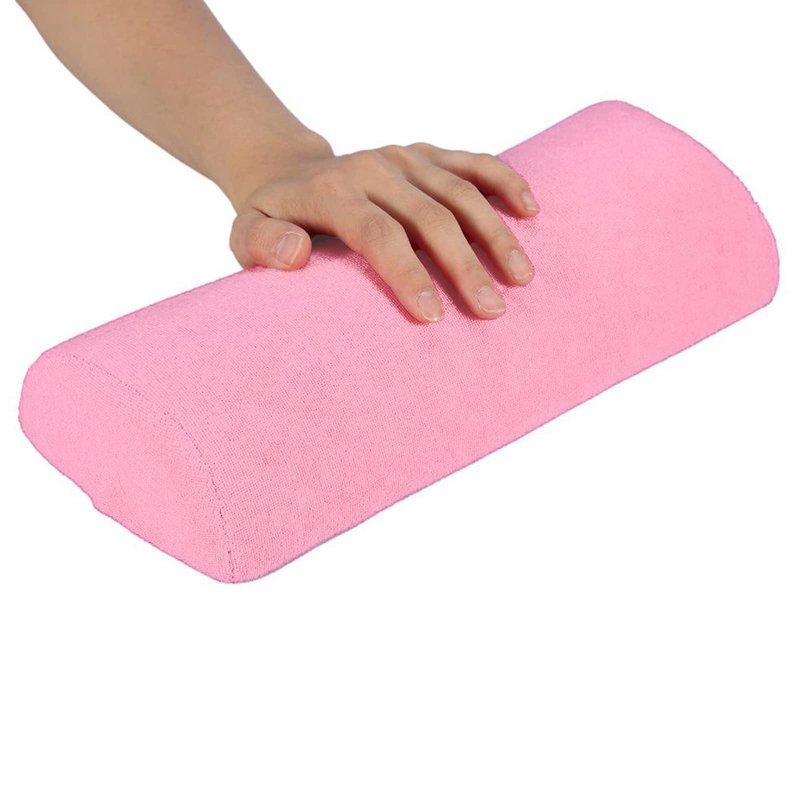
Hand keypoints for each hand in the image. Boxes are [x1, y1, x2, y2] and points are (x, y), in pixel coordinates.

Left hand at [229, 137, 538, 322]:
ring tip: (522, 277)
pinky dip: (504, 181)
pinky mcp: (424, 153)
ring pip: (460, 192)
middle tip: (491, 312)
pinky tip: (531, 210)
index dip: (409, 275)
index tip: (435, 317)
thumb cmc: (272, 216)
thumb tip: (295, 254)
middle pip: (430, 217)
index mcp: (332, 192)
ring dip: (495, 234)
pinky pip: (472, 162)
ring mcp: (403, 158)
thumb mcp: (244, 235)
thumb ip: (261, 246)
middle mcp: (373, 169)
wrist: (286, 169)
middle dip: (464, 266)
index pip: (378, 234)